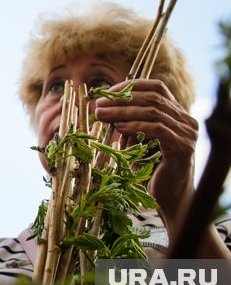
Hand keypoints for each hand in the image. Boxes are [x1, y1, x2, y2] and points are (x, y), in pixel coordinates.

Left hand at [94, 78, 198, 221]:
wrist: (169, 198)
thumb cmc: (151, 169)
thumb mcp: (139, 139)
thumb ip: (129, 122)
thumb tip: (103, 106)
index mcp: (177, 114)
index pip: (157, 87)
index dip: (131, 86)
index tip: (108, 92)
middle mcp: (186, 121)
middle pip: (152, 97)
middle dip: (121, 99)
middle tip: (99, 104)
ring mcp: (187, 134)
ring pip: (152, 111)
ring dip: (122, 111)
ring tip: (102, 114)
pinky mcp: (182, 147)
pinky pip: (156, 129)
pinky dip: (135, 126)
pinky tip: (118, 128)